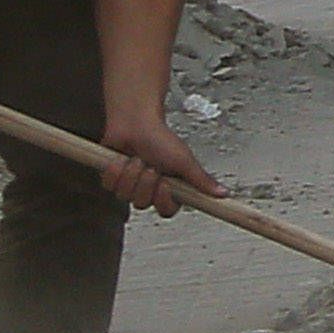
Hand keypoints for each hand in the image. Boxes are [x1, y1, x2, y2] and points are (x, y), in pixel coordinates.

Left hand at [96, 114, 217, 214]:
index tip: (165, 184)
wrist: (135, 122)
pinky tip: (122, 159)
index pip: (167, 210)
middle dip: (146, 181)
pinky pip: (110, 186)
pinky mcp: (111, 180)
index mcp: (168, 189)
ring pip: (125, 195)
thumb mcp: (184, 160)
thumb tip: (222, 193)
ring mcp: (128, 186)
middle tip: (151, 165)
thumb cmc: (159, 137)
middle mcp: (148, 190)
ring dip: (132, 173)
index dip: (163, 200)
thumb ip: (201, 180)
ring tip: (137, 158)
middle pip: (142, 204)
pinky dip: (116, 170)